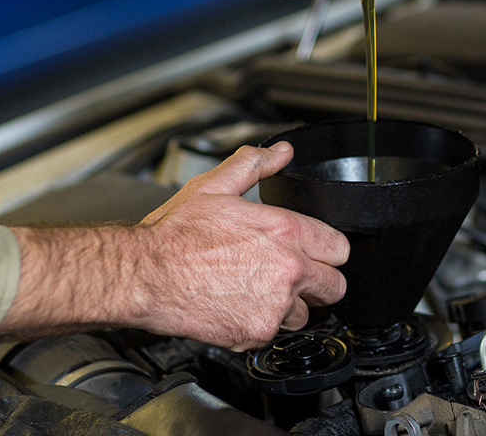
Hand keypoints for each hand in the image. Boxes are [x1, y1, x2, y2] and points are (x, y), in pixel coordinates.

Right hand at [129, 143, 348, 347]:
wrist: (146, 276)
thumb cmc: (175, 235)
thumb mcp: (215, 186)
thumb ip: (255, 164)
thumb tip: (281, 153)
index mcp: (285, 232)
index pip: (340, 248)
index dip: (327, 249)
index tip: (315, 252)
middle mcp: (287, 270)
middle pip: (335, 287)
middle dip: (318, 281)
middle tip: (294, 275)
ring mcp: (274, 306)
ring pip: (306, 314)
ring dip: (290, 306)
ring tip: (259, 290)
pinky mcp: (257, 333)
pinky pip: (275, 333)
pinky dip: (262, 323)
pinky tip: (240, 304)